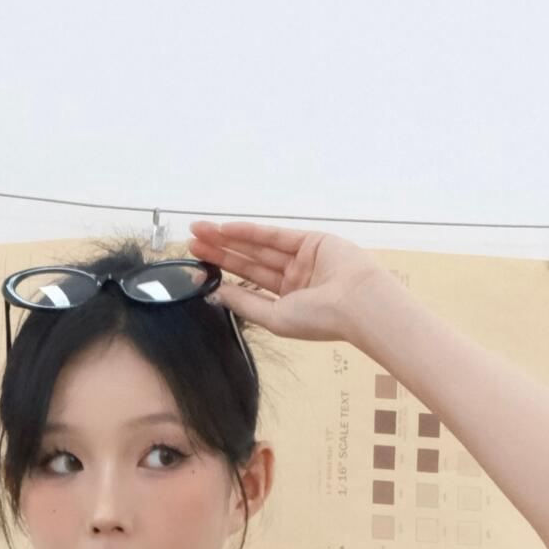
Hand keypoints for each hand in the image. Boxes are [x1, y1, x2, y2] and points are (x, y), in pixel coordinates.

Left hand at [189, 222, 397, 348]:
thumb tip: (216, 294)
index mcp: (288, 303)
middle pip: (248, 262)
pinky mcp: (310, 240)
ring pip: (257, 247)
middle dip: (219, 252)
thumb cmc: (322, 319)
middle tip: (191, 243)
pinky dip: (249, 231)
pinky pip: (273, 235)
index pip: (249, 285)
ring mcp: (302, 259)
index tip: (197, 269)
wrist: (357, 304)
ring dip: (228, 239)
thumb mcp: (275, 318)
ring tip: (200, 232)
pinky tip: (226, 228)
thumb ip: (246, 305)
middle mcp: (294, 280)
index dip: (223, 275)